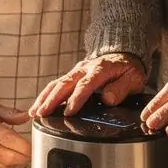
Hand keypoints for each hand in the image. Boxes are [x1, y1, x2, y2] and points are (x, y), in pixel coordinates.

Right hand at [0, 106, 30, 167]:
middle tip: (26, 153)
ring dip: (13, 164)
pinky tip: (0, 161)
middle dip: (23, 157)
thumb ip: (11, 114)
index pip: (12, 141)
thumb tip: (28, 116)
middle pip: (10, 158)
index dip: (27, 146)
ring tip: (12, 155)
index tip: (32, 146)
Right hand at [30, 53, 146, 117]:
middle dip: (52, 99)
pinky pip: (56, 84)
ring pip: (57, 83)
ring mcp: (77, 71)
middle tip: (42, 113)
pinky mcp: (72, 75)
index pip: (86, 85)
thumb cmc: (128, 69)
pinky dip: (45, 96)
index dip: (76, 99)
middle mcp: (85, 68)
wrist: (123, 54)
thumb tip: (108, 99)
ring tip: (34, 113)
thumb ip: (122, 88)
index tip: (69, 112)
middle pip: (65, 83)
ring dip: (44, 98)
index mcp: (101, 69)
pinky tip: (37, 107)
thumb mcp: (134, 78)